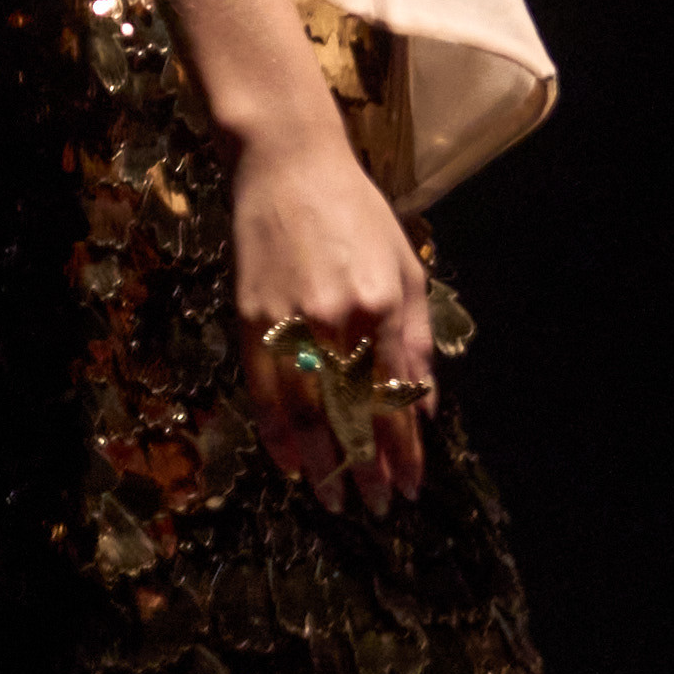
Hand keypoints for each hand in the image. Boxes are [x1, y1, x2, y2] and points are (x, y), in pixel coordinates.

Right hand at [229, 117, 432, 510]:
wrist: (289, 165)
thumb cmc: (357, 214)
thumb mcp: (407, 268)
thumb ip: (416, 340)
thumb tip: (422, 406)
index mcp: (386, 306)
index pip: (398, 397)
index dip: (405, 450)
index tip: (411, 486)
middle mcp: (340, 320)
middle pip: (355, 414)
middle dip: (368, 468)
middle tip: (378, 507)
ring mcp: (291, 320)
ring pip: (307, 412)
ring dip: (322, 462)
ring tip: (333, 498)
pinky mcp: (251, 318)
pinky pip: (263, 391)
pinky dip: (275, 431)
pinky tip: (289, 461)